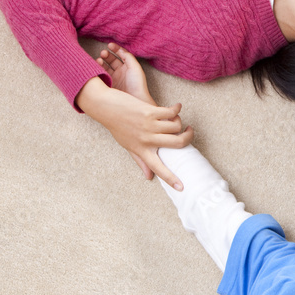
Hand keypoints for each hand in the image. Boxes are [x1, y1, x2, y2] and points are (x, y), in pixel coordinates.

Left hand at [77, 44, 193, 189]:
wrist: (105, 107)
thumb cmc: (117, 126)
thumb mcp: (128, 145)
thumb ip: (140, 160)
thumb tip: (149, 177)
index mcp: (142, 150)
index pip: (158, 168)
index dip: (171, 178)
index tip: (182, 187)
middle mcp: (146, 140)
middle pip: (177, 143)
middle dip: (188, 137)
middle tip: (189, 131)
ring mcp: (148, 126)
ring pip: (176, 126)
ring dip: (179, 120)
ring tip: (176, 117)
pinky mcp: (149, 112)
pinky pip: (171, 112)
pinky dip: (176, 109)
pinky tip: (177, 106)